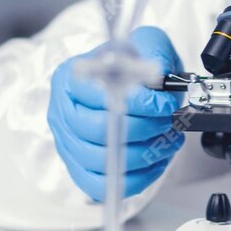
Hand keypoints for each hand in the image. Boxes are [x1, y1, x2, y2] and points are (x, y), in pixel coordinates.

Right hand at [47, 26, 183, 200]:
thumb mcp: (146, 44)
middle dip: (145, 129)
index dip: (138, 103)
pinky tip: (155, 160)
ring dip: (146, 154)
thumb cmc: (132, 66)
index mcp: (70, 79)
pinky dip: (135, 178)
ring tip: (167, 139)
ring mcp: (67, 144)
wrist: (128, 82)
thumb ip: (154, 53)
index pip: (98, 96)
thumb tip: (159, 78)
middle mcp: (62, 112)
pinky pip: (102, 186)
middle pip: (99, 132)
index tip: (164, 103)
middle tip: (168, 121)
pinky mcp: (78, 169)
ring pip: (104, 162)